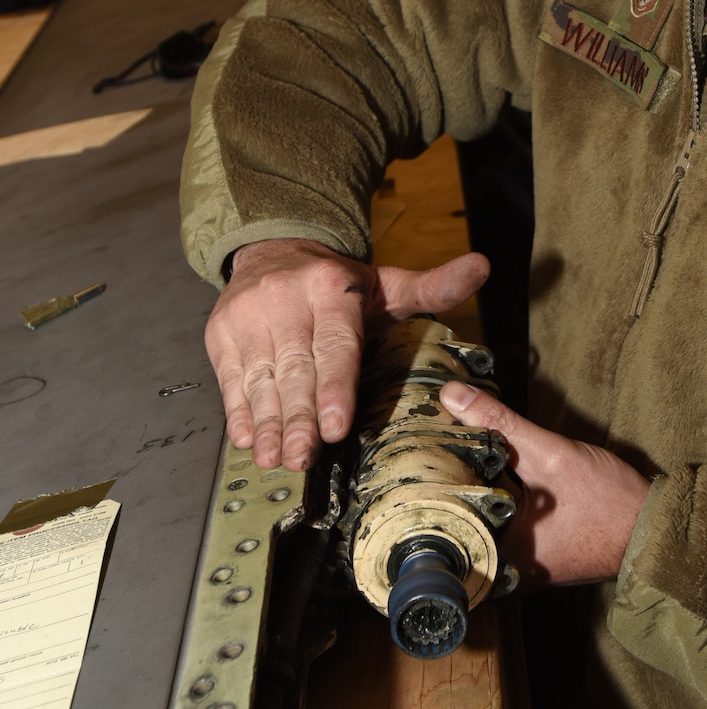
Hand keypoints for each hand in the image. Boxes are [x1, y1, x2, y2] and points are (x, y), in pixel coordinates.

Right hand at [207, 237, 489, 472]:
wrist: (272, 250)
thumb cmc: (338, 283)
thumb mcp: (387, 283)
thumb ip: (434, 287)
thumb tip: (484, 267)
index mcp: (330, 288)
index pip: (336, 346)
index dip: (335, 389)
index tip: (336, 428)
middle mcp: (285, 300)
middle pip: (296, 370)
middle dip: (299, 419)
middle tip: (303, 458)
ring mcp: (248, 316)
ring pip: (261, 379)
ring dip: (268, 423)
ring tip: (276, 458)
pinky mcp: (220, 333)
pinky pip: (232, 379)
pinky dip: (239, 412)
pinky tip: (248, 440)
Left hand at [440, 381, 648, 586]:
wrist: (655, 529)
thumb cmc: (609, 502)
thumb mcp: (551, 454)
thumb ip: (501, 423)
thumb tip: (454, 395)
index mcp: (499, 556)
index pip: (445, 514)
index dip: (432, 475)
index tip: (422, 444)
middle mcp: (504, 571)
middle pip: (460, 518)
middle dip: (451, 479)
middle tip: (435, 442)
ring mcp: (522, 567)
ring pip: (482, 520)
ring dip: (474, 488)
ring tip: (457, 452)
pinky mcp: (538, 557)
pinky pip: (504, 527)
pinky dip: (497, 500)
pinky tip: (494, 473)